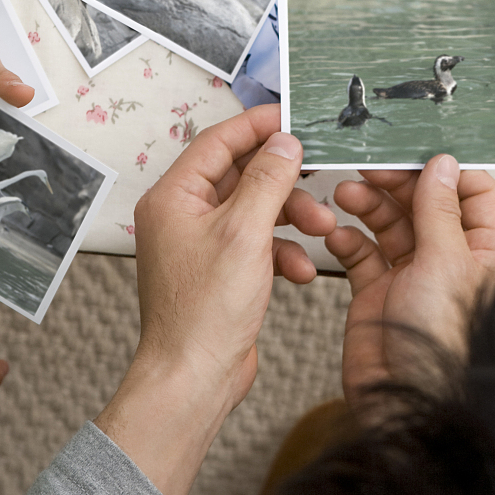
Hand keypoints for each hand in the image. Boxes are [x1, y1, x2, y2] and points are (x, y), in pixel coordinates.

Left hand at [94, 104, 334, 494]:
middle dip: (284, 180)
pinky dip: (282, 251)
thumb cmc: (204, 312)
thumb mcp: (245, 233)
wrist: (194, 377)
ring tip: (320, 227)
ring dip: (291, 216)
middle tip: (319, 174)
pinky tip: (300, 270)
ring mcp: (200, 244)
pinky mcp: (219, 271)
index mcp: (174, 197)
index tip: (293, 117)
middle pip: (241, 174)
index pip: (218, 141)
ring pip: (255, 209)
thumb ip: (268, 180)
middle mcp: (182, 215)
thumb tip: (284, 142)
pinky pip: (257, 243)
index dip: (258, 125)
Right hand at [326, 155, 494, 408]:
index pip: (472, 192)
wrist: (408, 403)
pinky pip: (363, 254)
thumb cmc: (446, 345)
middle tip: (368, 165)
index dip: (444, 169)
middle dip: (396, 181)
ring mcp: (413, 276)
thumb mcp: (446, 263)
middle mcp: (450, 259)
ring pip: (390, 223)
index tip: (414, 151)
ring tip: (347, 193)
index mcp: (484, 249)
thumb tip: (442, 164)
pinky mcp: (380, 293)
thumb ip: (438, 210)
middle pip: (425, 202)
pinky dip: (349, 238)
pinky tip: (338, 232)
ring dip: (368, 204)